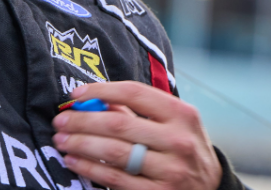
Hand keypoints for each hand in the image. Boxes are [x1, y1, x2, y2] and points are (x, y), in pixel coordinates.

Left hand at [52, 81, 221, 189]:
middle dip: (82, 121)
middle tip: (60, 120)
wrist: (211, 188)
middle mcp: (179, 141)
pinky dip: (89, 168)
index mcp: (182, 114)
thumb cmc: (181, 147)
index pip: (134, 92)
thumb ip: (137, 110)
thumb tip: (92, 99)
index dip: (100, 90)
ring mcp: (171, 170)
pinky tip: (73, 161)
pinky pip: (115, 178)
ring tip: (61, 140)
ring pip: (114, 152)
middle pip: (118, 124)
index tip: (75, 94)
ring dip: (80, 144)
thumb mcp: (172, 123)